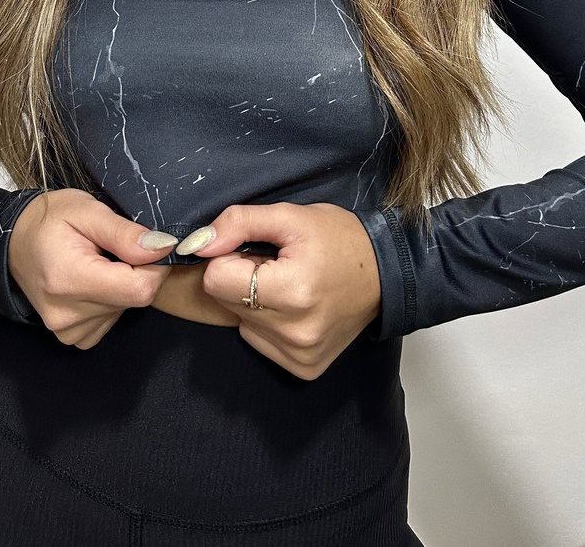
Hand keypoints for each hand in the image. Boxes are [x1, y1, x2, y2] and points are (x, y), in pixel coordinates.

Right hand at [7, 189, 178, 348]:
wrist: (14, 241)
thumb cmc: (50, 220)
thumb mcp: (87, 210)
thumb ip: (124, 233)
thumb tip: (162, 248)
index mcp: (70, 279)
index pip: (140, 289)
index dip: (155, 265)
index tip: (146, 245)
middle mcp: (67, 314)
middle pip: (134, 299)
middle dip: (137, 270)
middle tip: (113, 248)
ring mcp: (67, 330)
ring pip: (125, 309)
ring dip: (123, 285)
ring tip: (98, 262)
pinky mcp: (71, 337)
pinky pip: (110, 320)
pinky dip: (110, 301)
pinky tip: (93, 282)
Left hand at [183, 202, 382, 379]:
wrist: (385, 274)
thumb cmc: (340, 239)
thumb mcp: (291, 216)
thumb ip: (239, 222)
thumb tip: (198, 243)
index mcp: (291, 291)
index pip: (216, 279)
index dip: (231, 257)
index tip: (258, 250)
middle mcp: (294, 332)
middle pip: (226, 302)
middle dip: (242, 279)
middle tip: (277, 266)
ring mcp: (299, 355)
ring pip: (240, 323)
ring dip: (254, 302)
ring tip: (289, 285)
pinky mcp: (303, 368)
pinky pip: (259, 342)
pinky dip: (268, 323)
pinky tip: (295, 307)